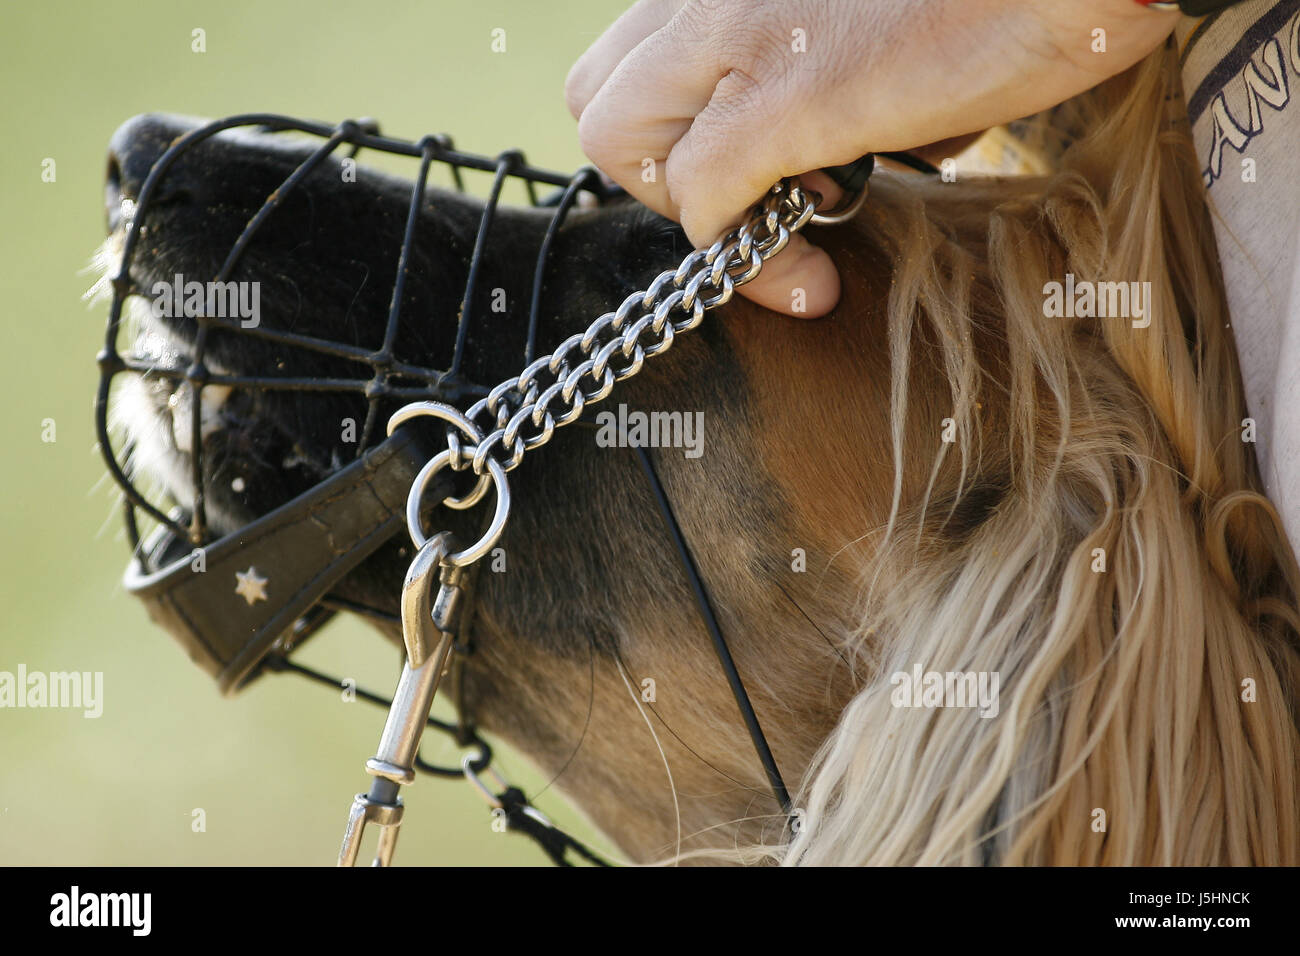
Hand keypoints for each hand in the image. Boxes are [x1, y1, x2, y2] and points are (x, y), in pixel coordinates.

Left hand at [566, 0, 1177, 316]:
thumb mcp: (874, 13)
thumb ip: (822, 66)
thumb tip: (828, 154)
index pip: (630, 58)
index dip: (670, 136)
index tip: (744, 175)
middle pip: (598, 100)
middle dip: (660, 174)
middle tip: (746, 199)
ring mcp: (738, 35)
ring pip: (621, 147)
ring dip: (692, 214)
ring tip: (784, 231)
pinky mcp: (786, 97)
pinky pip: (706, 201)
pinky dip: (745, 258)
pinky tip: (809, 277)